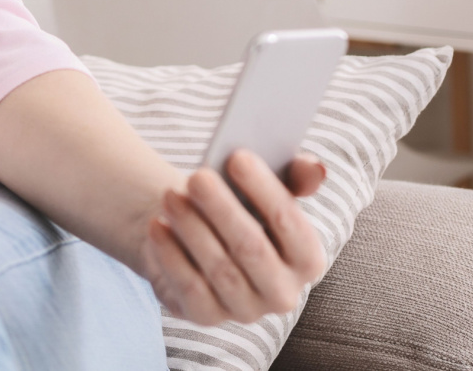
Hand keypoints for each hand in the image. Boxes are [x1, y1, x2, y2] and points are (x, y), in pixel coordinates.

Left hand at [138, 151, 327, 324]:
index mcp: (308, 260)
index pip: (289, 222)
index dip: (264, 188)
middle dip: (222, 209)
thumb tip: (314, 168)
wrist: (197, 240)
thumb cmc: (239, 209)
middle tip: (197, 177)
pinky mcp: (207, 316)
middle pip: (251, 248)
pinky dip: (171, 254)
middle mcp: (282, 293)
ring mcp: (245, 310)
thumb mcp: (267, 191)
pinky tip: (157, 226)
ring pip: (219, 268)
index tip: (237, 156)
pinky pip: (189, 287)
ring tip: (170, 195)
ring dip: (192, 227)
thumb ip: (296, 177)